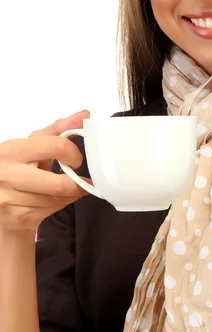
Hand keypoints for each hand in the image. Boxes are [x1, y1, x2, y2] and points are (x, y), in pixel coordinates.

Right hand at [0, 110, 92, 232]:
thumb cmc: (18, 167)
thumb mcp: (32, 144)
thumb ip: (58, 129)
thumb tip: (84, 114)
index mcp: (12, 150)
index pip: (56, 147)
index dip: (73, 154)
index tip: (75, 159)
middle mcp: (7, 174)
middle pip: (59, 184)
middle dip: (76, 183)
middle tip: (79, 179)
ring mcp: (10, 199)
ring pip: (57, 199)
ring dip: (69, 195)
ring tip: (64, 189)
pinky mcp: (17, 217)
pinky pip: (52, 211)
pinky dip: (61, 204)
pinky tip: (54, 198)